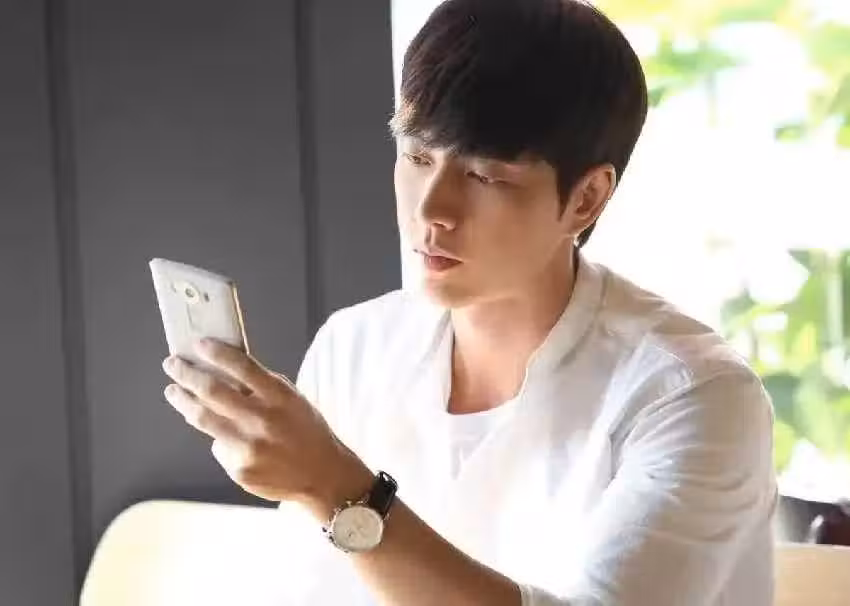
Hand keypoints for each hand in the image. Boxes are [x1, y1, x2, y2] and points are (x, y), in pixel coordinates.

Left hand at [162, 339, 370, 512]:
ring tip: (174, 392)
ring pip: (202, 418)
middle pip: (212, 391)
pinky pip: (218, 447)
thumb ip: (262, 386)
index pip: (242, 366)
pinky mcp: (239, 469)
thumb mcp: (292, 400)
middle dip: (186, 374)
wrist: (323, 476)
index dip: (216, 352)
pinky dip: (219, 438)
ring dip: (183, 401)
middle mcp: (262, 420)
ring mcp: (248, 447)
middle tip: (172, 364)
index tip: (198, 344)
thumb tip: (223, 367)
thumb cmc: (307, 432)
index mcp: (280, 397)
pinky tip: (227, 437)